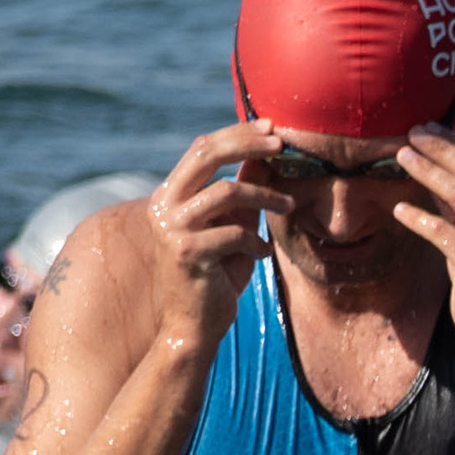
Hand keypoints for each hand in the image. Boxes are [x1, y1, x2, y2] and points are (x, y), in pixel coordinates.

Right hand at [144, 126, 288, 353]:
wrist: (194, 326)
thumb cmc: (217, 275)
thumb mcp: (234, 224)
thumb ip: (243, 191)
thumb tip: (265, 155)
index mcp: (170, 195)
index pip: (202, 148)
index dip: (237, 133)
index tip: (272, 128)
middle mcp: (164, 206)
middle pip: (206, 155)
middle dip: (246, 143)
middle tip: (281, 145)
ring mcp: (171, 229)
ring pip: (226, 191)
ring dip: (266, 196)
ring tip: (290, 205)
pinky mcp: (185, 253)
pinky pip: (234, 233)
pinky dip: (256, 242)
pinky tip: (262, 255)